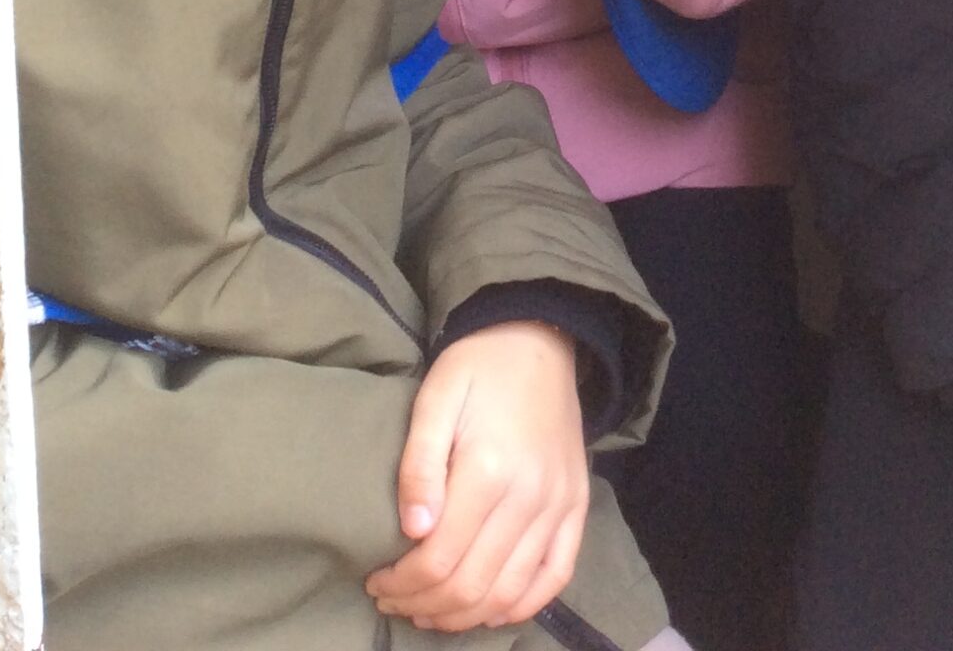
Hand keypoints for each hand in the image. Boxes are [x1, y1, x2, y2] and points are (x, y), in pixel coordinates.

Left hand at [365, 323, 587, 632]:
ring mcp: (559, 505)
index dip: (401, 583)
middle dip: (424, 604)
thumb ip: (420, 464)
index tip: (376, 581)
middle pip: (471, 585)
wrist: (539, 337)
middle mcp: (530, 496)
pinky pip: (556, 575)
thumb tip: (412, 532)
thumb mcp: (435, 398)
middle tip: (393, 599)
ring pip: (510, 592)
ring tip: (430, 609)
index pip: (438, 559)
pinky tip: (491, 610)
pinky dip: (523, 605)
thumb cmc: (477, 367)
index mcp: (489, 469)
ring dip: (465, 615)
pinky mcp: (577, 505)